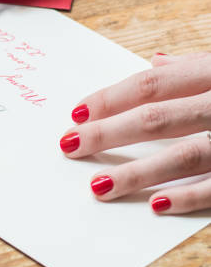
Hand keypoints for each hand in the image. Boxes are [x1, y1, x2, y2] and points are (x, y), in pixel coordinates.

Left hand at [61, 53, 210, 213]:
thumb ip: (189, 67)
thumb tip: (155, 62)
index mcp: (209, 75)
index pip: (151, 85)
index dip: (110, 99)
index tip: (76, 114)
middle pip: (156, 118)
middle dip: (108, 133)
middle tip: (70, 145)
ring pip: (183, 155)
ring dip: (137, 171)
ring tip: (98, 185)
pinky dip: (188, 197)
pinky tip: (155, 204)